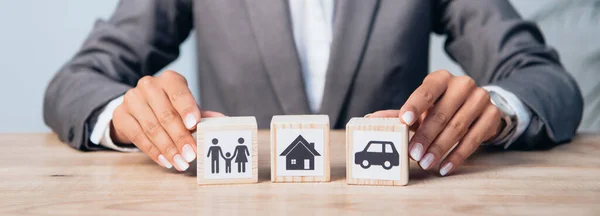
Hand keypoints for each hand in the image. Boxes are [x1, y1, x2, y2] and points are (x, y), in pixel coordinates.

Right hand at [111, 70, 224, 170]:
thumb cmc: (170, 106)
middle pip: (166, 114)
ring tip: (181, 162)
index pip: (179, 93)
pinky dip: (153, 151)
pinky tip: (165, 161)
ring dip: (168, 148)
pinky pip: (138, 136)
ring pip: (152, 128)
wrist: (139, 106)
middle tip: (191, 154)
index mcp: (170, 80)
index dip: (187, 108)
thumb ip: (202, 114)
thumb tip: (223, 121)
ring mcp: (132, 99)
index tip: (194, 125)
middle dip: (180, 137)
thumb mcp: (186, 107)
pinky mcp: (121, 115)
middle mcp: (149, 85)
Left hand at [367, 70, 501, 175]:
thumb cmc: (441, 106)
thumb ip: (399, 114)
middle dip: (425, 137)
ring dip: (439, 149)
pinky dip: (457, 156)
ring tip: (425, 163)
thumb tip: (371, 119)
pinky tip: (445, 167)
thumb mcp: (422, 107)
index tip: (404, 121)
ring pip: (457, 128)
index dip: (415, 106)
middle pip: (441, 114)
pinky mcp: (492, 116)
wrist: (476, 106)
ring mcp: (480, 99)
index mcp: (441, 78)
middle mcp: (462, 84)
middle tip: (413, 154)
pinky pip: (474, 139)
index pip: (426, 91)